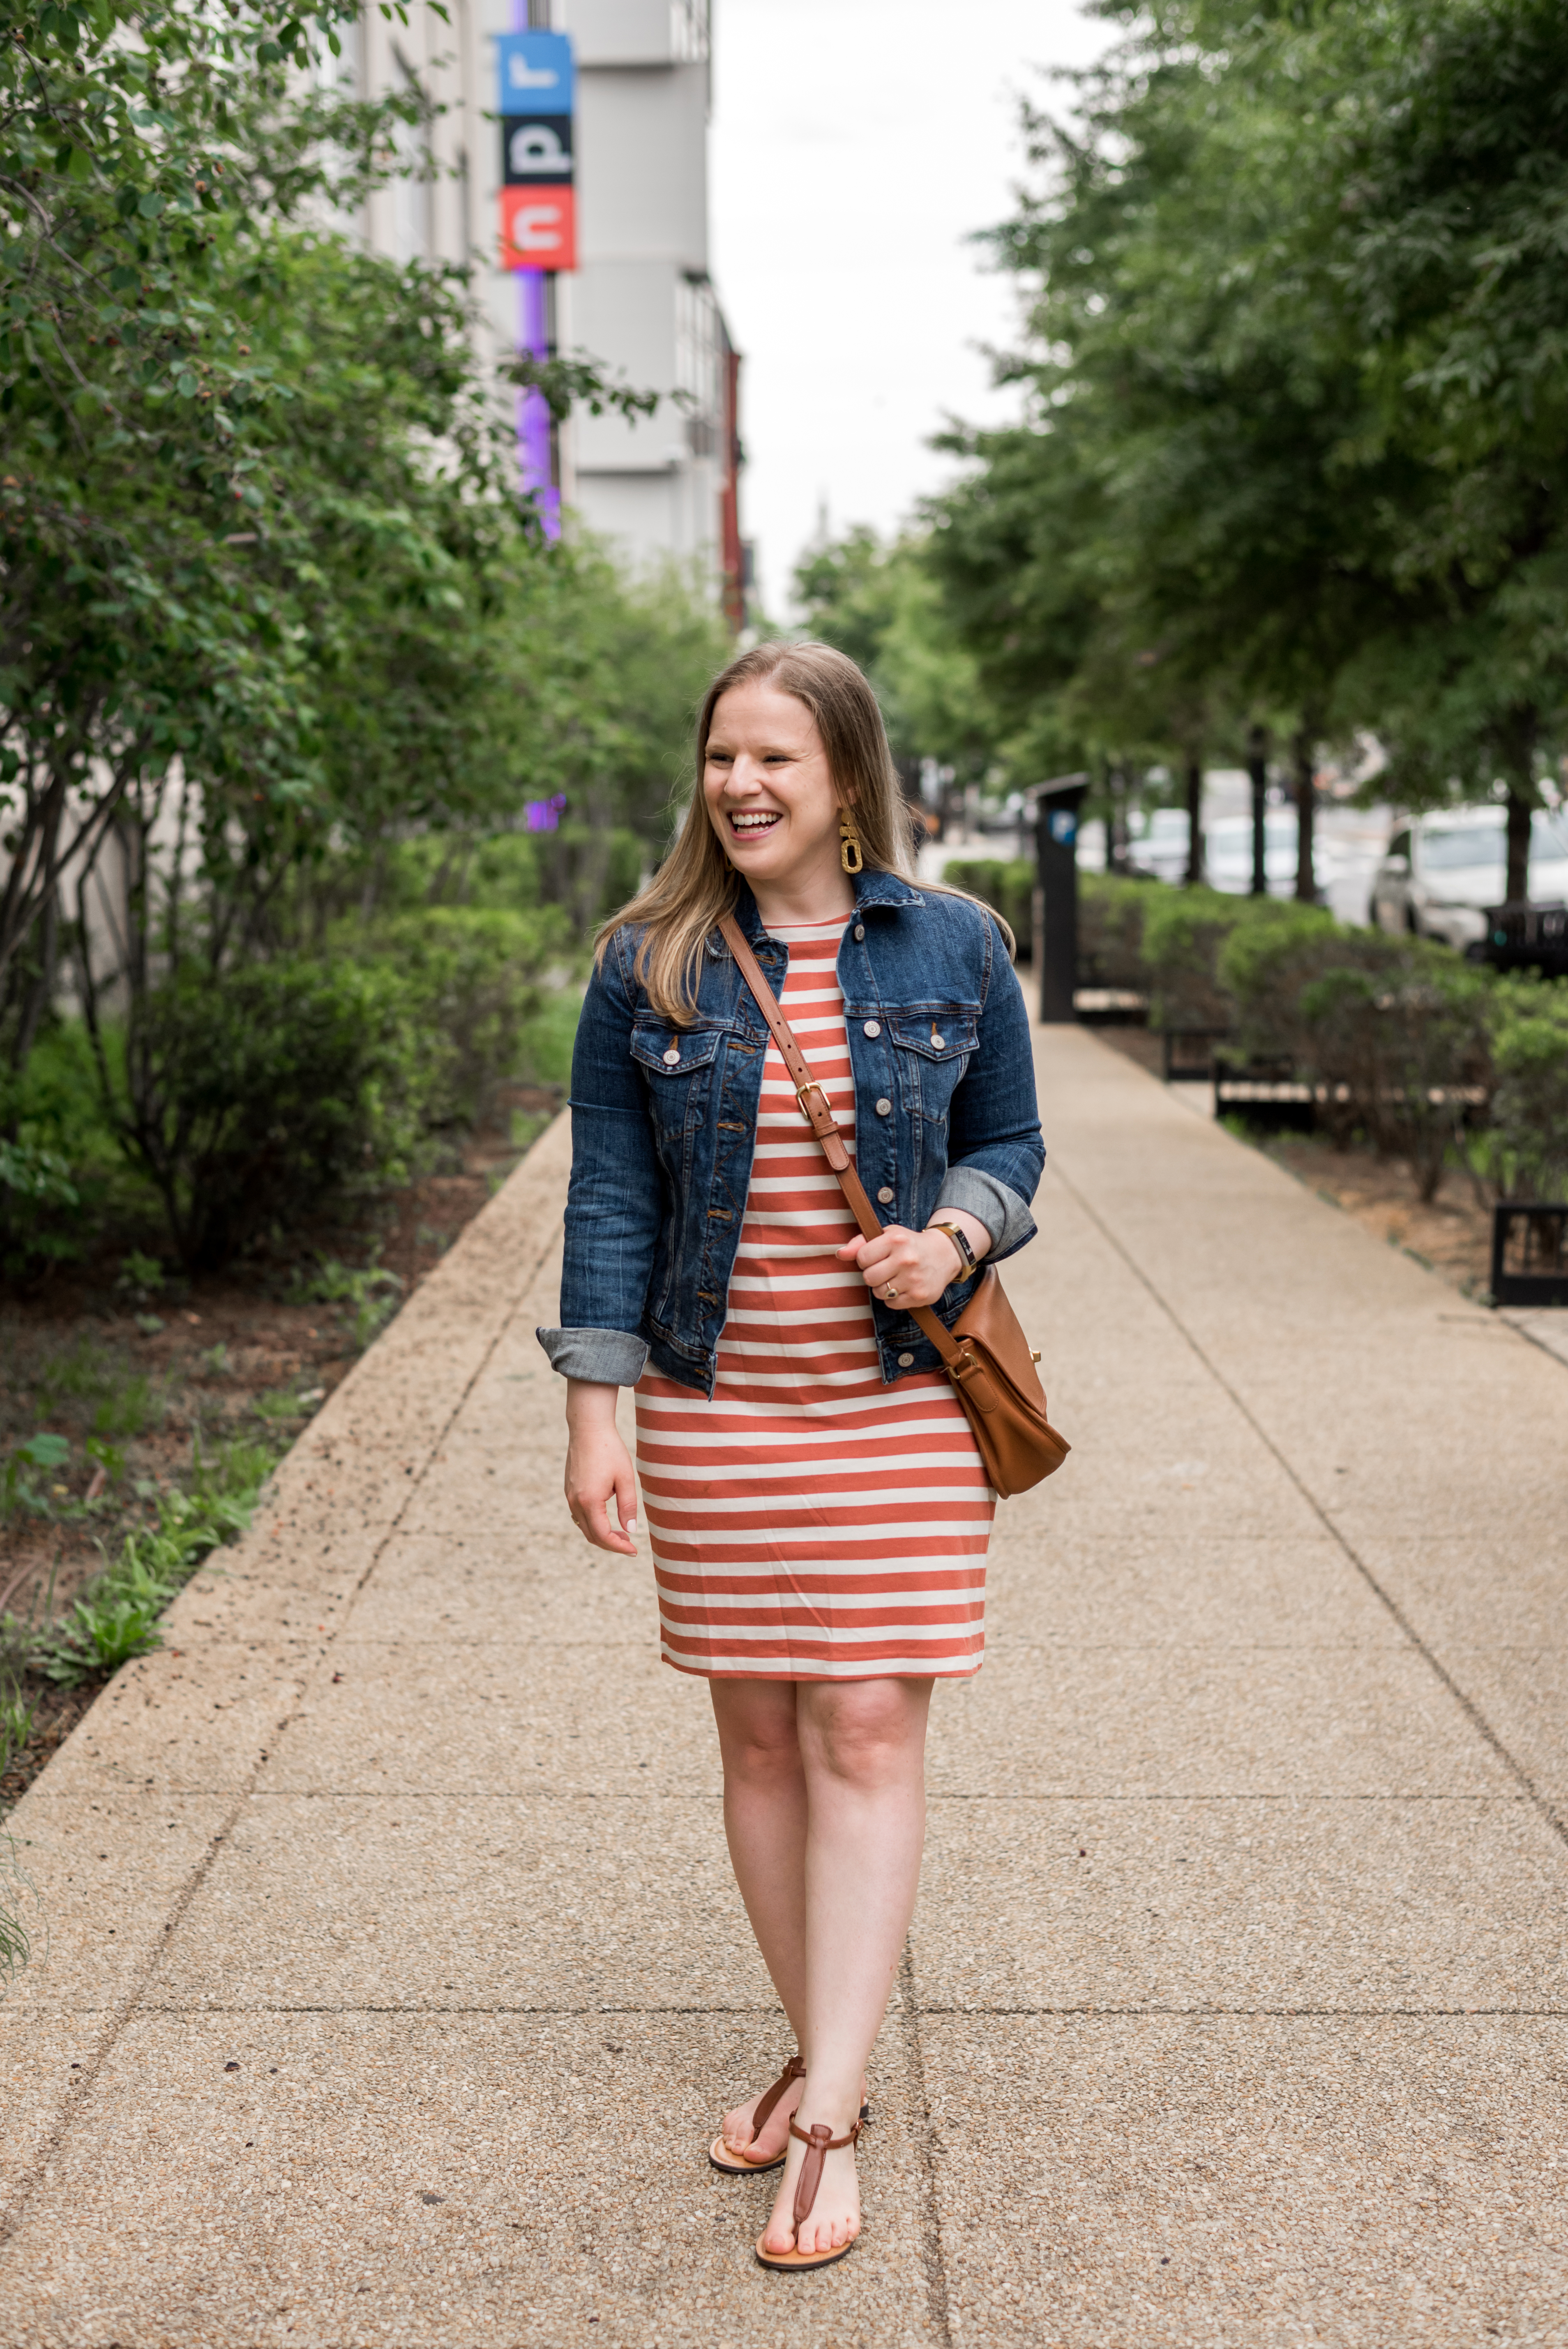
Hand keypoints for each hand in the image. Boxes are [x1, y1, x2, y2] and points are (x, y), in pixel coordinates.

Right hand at [564, 1378, 638, 1555]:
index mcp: (589, 1501)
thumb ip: (628, 1507)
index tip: (634, 1551)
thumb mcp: (625, 1479)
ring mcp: (569, 1496)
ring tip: (621, 1533)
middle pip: (591, 1535)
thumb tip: (631, 1530)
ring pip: (583, 1526)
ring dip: (601, 1534)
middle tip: (630, 1544)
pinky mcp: (569, 1490)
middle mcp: (575, 1502)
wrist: (588, 1429)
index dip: (618, 1547)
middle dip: (611, 1544)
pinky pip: (578, 1515)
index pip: (602, 1536)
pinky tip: (606, 1518)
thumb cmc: (610, 1451)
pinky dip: (592, 1523)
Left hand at [836, 1214, 989, 1311]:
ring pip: (879, 1293)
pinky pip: (892, 1304)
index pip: (862, 1258)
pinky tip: (904, 1286)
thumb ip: (860, 1243)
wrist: (944, 1254)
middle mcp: (906, 1259)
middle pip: (868, 1278)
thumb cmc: (908, 1244)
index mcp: (896, 1240)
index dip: (865, 1259)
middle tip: (885, 1269)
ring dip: (883, 1287)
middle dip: (873, 1275)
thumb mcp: (887, 1235)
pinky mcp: (920, 1296)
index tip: (876, 1257)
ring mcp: (914, 1279)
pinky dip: (894, 1298)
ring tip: (895, 1277)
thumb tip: (840, 1254)